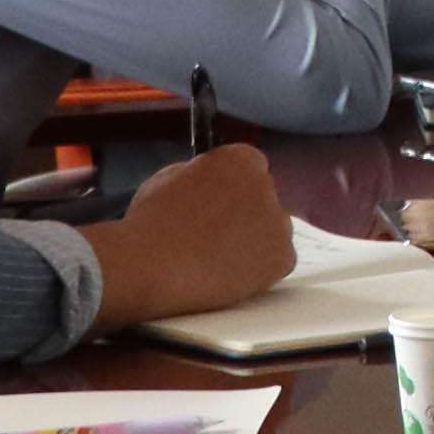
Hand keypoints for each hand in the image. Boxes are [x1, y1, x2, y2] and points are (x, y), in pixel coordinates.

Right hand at [86, 147, 290, 327]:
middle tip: (214, 236)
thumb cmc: (150, 224)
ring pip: (271, 230)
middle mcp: (266, 184)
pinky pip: (275, 261)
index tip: (217, 203)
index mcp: (239, 159)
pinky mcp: (283, 256)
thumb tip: (207, 183)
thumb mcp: (167, 179)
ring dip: (253, 239)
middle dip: (243, 212)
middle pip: (261, 197)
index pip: (248, 166)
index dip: (230, 187)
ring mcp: (279, 221)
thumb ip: (198, 175)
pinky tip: (228, 274)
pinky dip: (258, 269)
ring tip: (216, 259)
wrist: (151, 266)